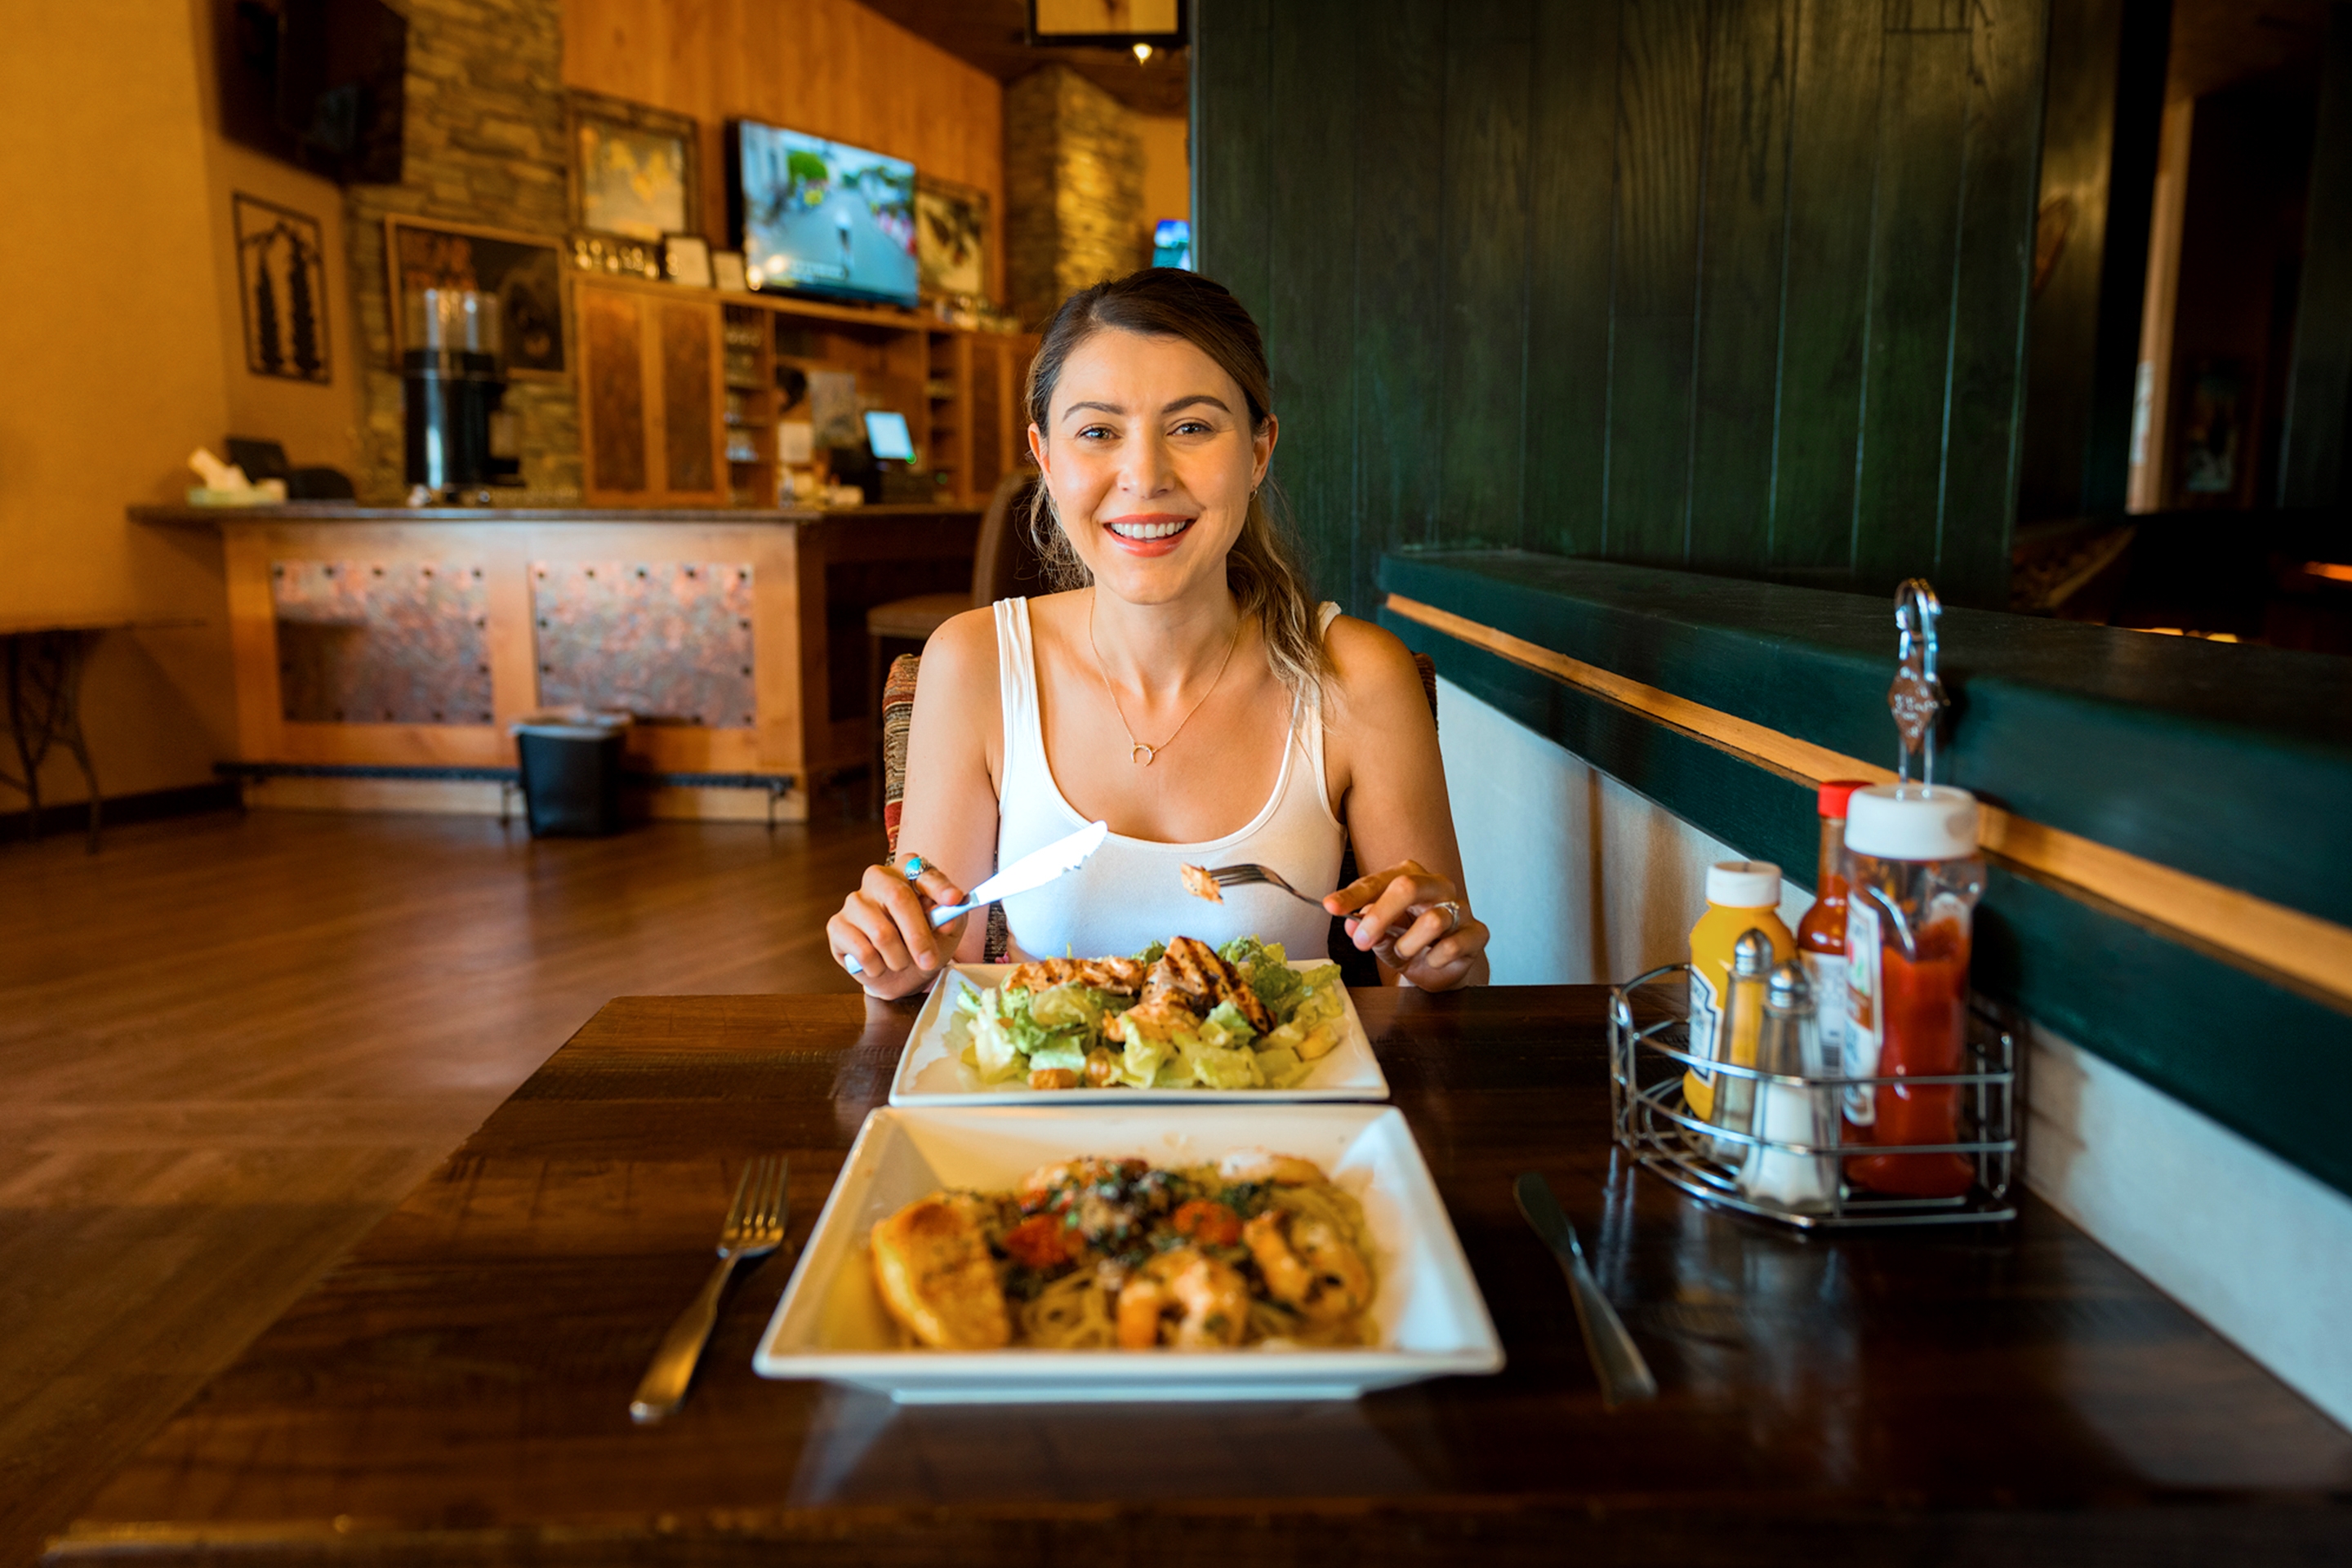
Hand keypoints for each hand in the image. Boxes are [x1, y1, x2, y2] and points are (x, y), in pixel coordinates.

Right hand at [827, 855, 969, 999]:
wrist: (901, 974)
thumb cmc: (924, 943)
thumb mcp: (948, 930)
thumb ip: (952, 918)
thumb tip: (947, 919)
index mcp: (906, 871)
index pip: (922, 872)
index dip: (939, 887)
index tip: (955, 900)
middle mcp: (877, 878)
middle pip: (898, 898)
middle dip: (918, 935)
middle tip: (930, 960)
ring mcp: (854, 901)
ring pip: (881, 933)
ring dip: (898, 959)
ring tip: (901, 962)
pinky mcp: (837, 925)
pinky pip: (863, 951)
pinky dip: (878, 967)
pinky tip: (879, 965)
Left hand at [1325, 859, 1488, 990]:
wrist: (1441, 968)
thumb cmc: (1409, 942)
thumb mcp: (1381, 935)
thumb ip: (1367, 927)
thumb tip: (1350, 924)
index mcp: (1411, 877)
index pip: (1379, 881)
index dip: (1352, 895)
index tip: (1331, 907)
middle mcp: (1438, 886)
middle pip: (1408, 887)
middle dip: (1380, 916)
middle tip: (1362, 942)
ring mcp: (1460, 908)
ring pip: (1433, 921)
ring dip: (1408, 946)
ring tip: (1404, 954)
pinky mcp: (1477, 933)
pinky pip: (1452, 946)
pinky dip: (1434, 959)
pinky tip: (1432, 960)